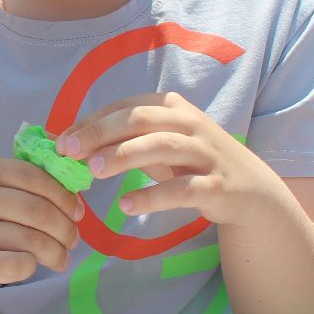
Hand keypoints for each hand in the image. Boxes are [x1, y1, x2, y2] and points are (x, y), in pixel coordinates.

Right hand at [0, 157, 82, 313]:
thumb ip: (28, 187)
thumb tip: (76, 197)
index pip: (34, 176)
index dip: (63, 195)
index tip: (77, 212)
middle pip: (37, 210)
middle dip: (65, 228)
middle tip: (73, 240)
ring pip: (31, 240)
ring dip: (56, 252)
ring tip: (61, 258)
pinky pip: (17, 265)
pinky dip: (32, 267)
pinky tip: (33, 266)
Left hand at [57, 92, 293, 230]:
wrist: (250, 191)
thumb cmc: (192, 163)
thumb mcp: (159, 144)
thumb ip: (123, 140)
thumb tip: (71, 142)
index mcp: (172, 108)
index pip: (125, 107)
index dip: (92, 122)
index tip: (62, 141)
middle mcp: (190, 124)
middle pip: (140, 119)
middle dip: (101, 133)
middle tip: (71, 152)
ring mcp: (206, 153)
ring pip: (161, 146)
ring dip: (123, 156)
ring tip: (93, 172)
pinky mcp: (216, 185)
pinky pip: (181, 189)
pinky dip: (152, 196)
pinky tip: (126, 206)